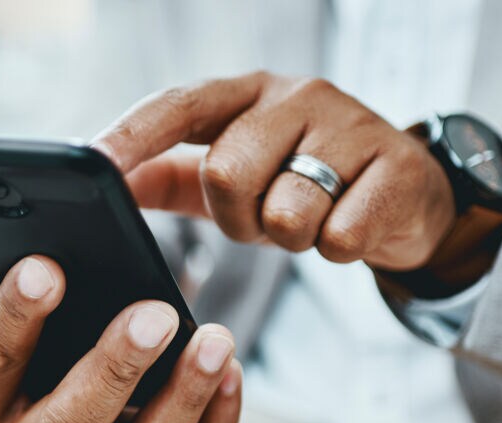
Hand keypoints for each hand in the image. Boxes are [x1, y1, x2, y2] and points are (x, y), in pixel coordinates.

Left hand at [93, 70, 455, 270]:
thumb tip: (109, 188)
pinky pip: (339, 236)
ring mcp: (349, 123)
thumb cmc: (305, 183)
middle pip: (225, 171)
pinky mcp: (397, 164)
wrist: (407, 195)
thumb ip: (170, 177)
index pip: (178, 105)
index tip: (93, 165)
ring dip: (291, 237)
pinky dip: (336, 249)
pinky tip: (351, 227)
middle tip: (266, 218)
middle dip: (237, 218)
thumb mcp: (237, 176)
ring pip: (285, 210)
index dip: (132, 135)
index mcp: (246, 94)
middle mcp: (295, 95)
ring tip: (314, 220)